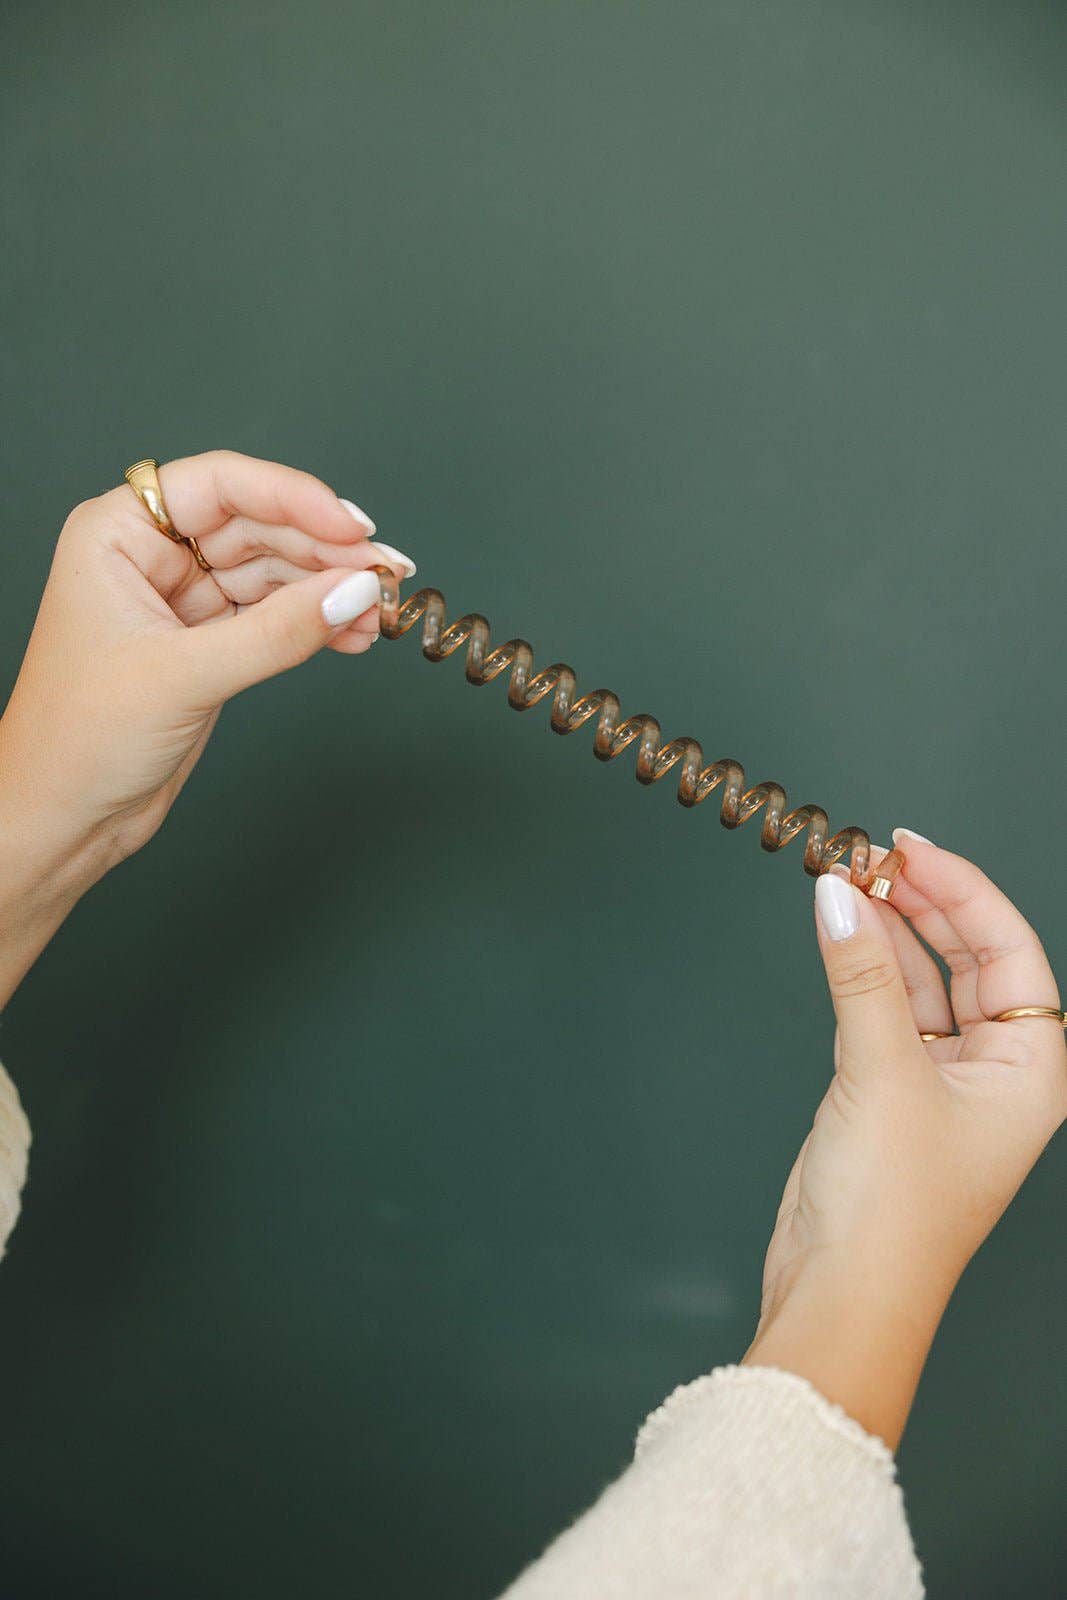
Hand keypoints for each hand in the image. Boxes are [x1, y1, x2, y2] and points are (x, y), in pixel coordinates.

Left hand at [0, 449, 415, 1003]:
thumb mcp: (183, 676)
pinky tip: (353, 635)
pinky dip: (316, 624)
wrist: (62, 820)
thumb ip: (276, 632)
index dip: (293, 496)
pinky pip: (275, 616)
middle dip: (324, 549)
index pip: (220, 484)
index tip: (351, 527)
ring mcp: (182, 600)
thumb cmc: (77, 740)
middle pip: (257, 525)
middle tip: (384, 573)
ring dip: (329, 590)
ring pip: (274, 572)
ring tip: (378, 612)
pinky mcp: (208, 644)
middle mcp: (150, 555)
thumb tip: (353, 592)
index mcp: (117, 533)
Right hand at [743, 833, 1065, 1448]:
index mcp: (1030, 1072)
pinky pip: (886, 1010)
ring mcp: (943, 1085)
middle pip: (970, 961)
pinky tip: (840, 935)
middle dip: (924, 904)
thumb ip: (861, 973)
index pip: (1010, 952)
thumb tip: (840, 895)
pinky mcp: (891, 1095)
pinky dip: (863, 971)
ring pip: (922, 982)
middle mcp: (997, 1074)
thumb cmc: (892, 1214)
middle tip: (871, 859)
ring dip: (887, 932)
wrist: (843, 1294)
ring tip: (846, 883)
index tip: (910, 847)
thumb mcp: (883, 1072)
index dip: (964, 890)